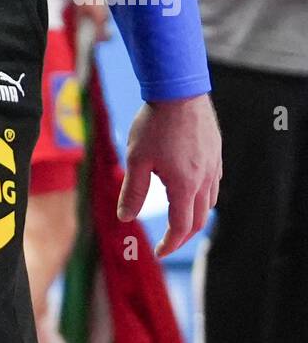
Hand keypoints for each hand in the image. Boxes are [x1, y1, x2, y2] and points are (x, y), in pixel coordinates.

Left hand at [118, 94, 221, 255]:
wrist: (179, 90)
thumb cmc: (155, 123)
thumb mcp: (137, 158)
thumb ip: (133, 191)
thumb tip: (125, 218)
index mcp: (185, 185)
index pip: (181, 227)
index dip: (170, 244)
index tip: (159, 252)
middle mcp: (205, 179)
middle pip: (198, 219)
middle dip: (183, 236)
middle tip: (168, 242)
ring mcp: (214, 165)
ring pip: (209, 202)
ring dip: (194, 216)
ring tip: (179, 218)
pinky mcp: (216, 152)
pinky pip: (214, 184)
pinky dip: (203, 196)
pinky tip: (191, 189)